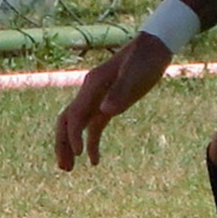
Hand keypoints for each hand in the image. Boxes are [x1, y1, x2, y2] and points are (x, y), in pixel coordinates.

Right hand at [54, 33, 174, 170]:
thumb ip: (120, 92)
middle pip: (66, 121)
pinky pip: (93, 127)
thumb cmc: (145, 60)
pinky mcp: (108, 105)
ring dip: (70, 146)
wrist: (154, 48)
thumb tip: (105, 111)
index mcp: (92, 86)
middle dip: (62, 144)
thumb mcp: (135, 76)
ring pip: (76, 126)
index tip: (78, 154)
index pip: (75, 115)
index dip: (73, 135)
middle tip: (64, 168)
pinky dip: (91, 143)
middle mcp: (89, 93)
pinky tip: (95, 161)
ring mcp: (97, 99)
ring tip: (69, 169)